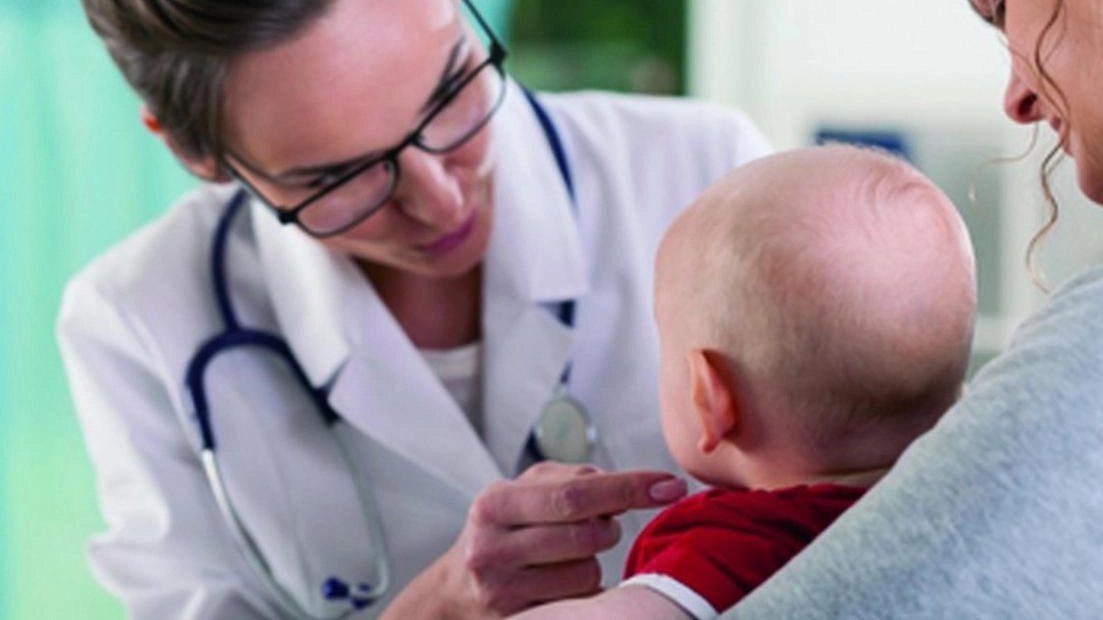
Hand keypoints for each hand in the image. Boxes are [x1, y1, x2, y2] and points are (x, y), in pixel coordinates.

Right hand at [385, 463, 686, 619]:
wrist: (455, 590)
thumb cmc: (502, 531)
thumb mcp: (523, 494)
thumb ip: (572, 481)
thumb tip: (628, 486)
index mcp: (497, 502)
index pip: (576, 491)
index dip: (629, 487)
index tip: (670, 485)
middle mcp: (492, 545)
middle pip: (586, 532)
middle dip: (610, 527)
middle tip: (602, 524)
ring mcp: (501, 589)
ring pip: (587, 571)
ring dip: (594, 561)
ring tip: (568, 554)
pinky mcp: (517, 617)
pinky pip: (580, 601)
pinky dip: (584, 588)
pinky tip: (559, 580)